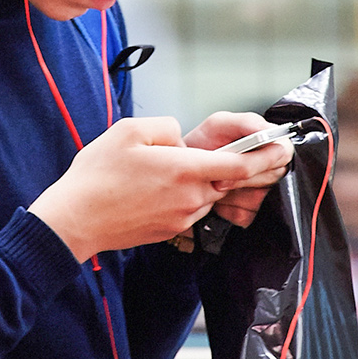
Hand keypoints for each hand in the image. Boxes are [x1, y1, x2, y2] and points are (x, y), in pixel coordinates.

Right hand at [27, 117, 274, 261]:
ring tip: (174, 170)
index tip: (283, 149)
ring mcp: (182, 218)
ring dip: (207, 182)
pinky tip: (160, 188)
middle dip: (243, 169)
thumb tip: (180, 140)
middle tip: (256, 157)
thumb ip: (165, 128)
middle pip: (228, 181)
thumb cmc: (97, 174)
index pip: (238, 164)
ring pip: (208, 194)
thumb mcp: (129, 131)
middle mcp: (190, 197)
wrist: (74, 221)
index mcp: (185, 170)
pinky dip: (188, 196)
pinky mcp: (171, 230)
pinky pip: (191, 208)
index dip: (265, 156)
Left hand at [183, 112, 294, 227]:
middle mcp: (270, 168)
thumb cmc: (202, 145)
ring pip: (260, 199)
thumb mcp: (219, 124)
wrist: (182, 170)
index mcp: (268, 144)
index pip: (283, 153)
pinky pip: (248, 215)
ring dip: (233, 194)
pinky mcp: (251, 211)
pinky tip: (218, 198)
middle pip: (273, 179)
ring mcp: (262, 192)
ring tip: (217, 184)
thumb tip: (268, 132)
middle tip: (219, 176)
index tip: (239, 162)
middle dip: (242, 178)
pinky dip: (228, 208)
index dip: (263, 160)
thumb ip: (247, 123)